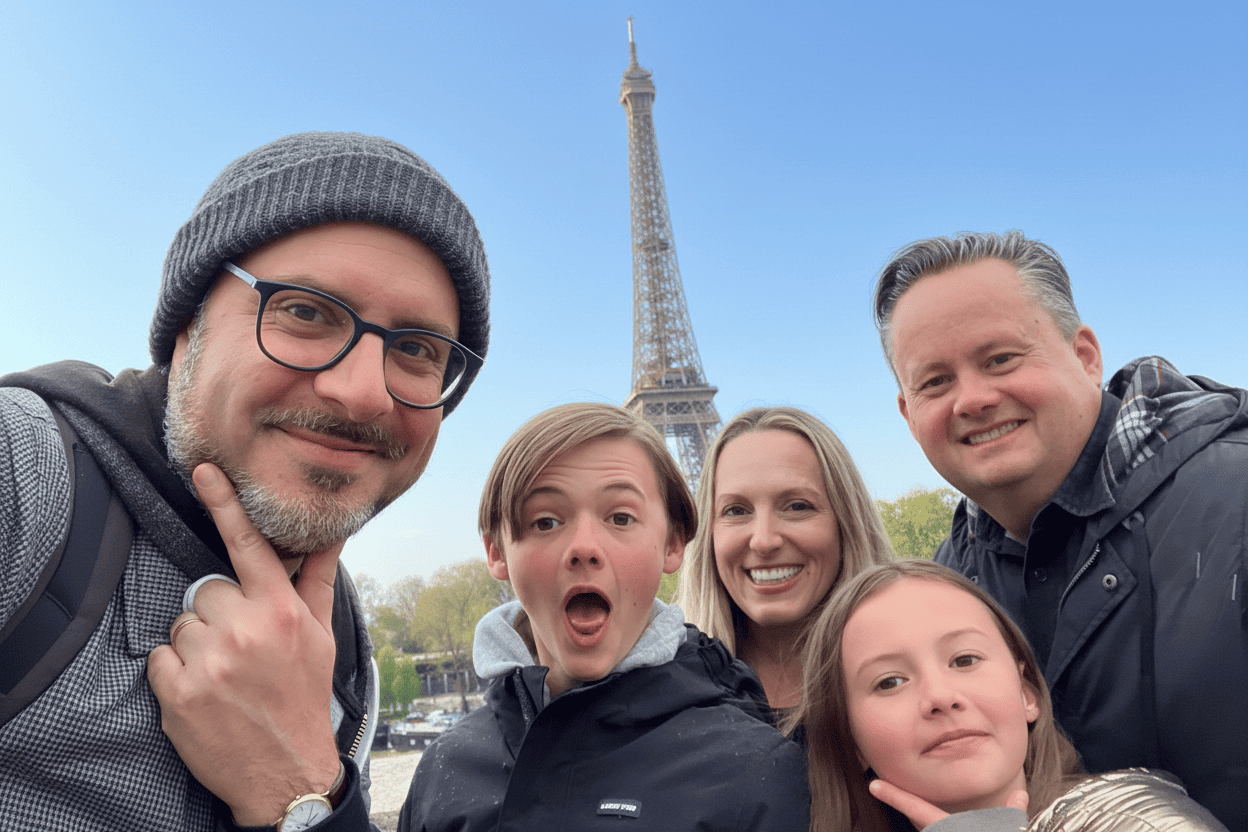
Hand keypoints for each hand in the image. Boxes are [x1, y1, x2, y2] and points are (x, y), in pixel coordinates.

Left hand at [148, 463, 342, 824]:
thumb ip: (318, 579)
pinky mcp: (178, 692)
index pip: (248, 545)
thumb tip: (334, 534)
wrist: (285, 770)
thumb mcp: (321, 635)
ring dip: (196, 645)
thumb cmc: (304, 695)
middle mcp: (245, 629)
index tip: (203, 472)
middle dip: (218, 614)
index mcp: (281, 611)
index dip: (225, 504)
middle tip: (241, 647)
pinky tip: (204, 692)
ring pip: (181, 624)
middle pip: (206, 590)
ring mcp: (209, 661)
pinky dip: (174, 674)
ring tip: (224, 673)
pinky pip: (159, 658)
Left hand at [868, 779, 1028, 829]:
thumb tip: (1021, 794)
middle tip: (889, 788)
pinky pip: (934, 831)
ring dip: (920, 817)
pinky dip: (932, 826)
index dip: (895, 796)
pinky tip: (934, 821)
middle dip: (906, 805)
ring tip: (909, 802)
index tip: (874, 785)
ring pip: (924, 828)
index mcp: (951, 828)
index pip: (917, 810)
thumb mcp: (1008, 830)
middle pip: (917, 821)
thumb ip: (1011, 814)